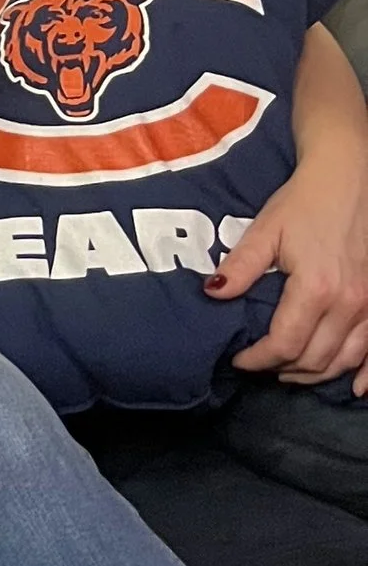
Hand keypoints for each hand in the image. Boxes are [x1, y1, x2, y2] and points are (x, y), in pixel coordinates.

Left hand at [219, 165, 367, 390]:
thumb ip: (241, 266)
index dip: (258, 359)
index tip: (239, 359)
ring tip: (290, 371)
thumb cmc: (305, 202)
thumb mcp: (266, 230)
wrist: (350, 177)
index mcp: (316, 288)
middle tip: (261, 365)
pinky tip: (356, 388)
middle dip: (283, 369)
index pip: (284, 344)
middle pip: (315, 359)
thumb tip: (213, 294)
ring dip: (316, 373)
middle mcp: (349, 303)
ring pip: (345, 360)